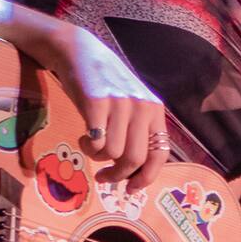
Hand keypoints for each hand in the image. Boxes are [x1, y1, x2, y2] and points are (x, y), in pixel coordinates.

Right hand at [37, 22, 168, 187]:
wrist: (79, 51)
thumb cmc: (105, 84)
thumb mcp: (132, 104)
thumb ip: (138, 131)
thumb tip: (135, 173)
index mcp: (154, 110)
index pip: (160, 154)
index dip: (146, 178)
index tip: (131, 190)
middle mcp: (142, 107)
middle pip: (135, 159)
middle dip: (117, 176)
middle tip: (103, 178)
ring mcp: (120, 103)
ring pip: (113, 154)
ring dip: (98, 158)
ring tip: (91, 144)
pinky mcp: (97, 101)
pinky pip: (97, 142)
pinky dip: (88, 147)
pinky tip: (83, 136)